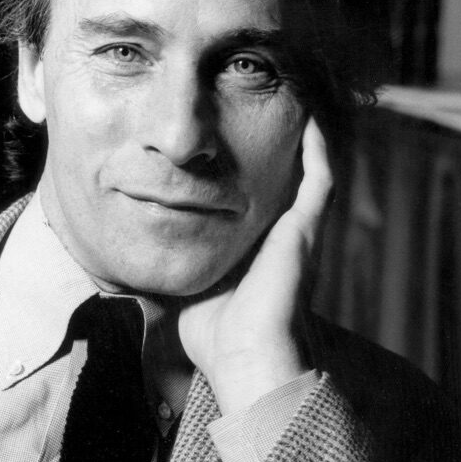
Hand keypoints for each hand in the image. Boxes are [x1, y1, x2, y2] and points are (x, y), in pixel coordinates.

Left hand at [176, 115, 332, 413]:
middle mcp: (283, 235)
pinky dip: (320, 150)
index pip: (259, 193)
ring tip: (297, 99)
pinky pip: (321, 180)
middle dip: (285, 141)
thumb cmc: (215, 334)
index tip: (238, 132)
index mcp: (258, 246)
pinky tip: (311, 120)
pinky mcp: (306, 232)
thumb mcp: (188, 281)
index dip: (255, 163)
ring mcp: (299, 232)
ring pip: (312, 171)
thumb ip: (174, 258)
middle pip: (289, 175)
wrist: (243, 362)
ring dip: (307, 138)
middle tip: (273, 104)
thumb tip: (139, 243)